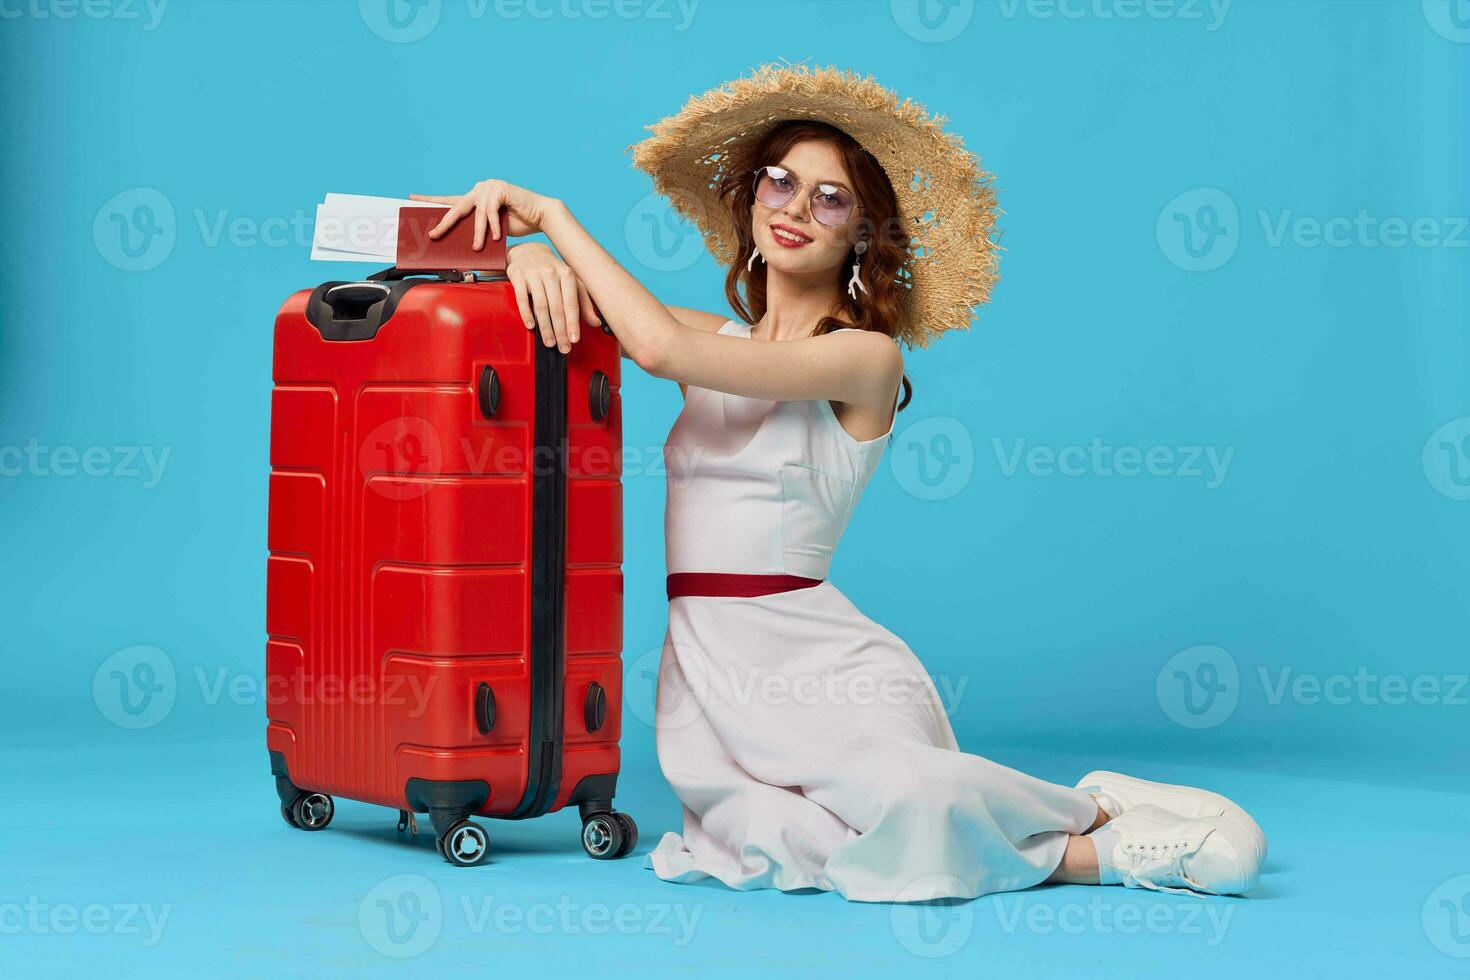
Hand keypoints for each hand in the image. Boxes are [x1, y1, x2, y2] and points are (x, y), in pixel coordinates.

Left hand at [410, 179, 557, 250]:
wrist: (540, 216)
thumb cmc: (518, 223)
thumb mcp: (491, 228)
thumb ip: (476, 228)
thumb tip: (460, 241)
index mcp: (476, 196)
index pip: (450, 200)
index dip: (430, 200)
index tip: (411, 199)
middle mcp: (480, 188)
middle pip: (457, 207)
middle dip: (445, 223)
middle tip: (433, 235)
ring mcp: (490, 186)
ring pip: (476, 213)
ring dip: (477, 233)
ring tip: (477, 246)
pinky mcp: (500, 188)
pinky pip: (490, 210)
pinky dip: (492, 225)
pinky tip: (496, 235)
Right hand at [505, 242, 599, 351]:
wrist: (529, 251)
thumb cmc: (553, 271)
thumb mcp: (572, 283)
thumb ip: (583, 302)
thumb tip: (596, 322)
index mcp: (567, 274)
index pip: (571, 303)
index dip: (573, 323)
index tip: (574, 340)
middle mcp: (551, 272)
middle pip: (557, 307)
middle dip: (560, 330)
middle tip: (562, 347)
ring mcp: (534, 274)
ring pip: (541, 305)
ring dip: (545, 327)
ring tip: (549, 342)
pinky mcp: (518, 276)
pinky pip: (522, 298)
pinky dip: (526, 314)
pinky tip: (531, 326)